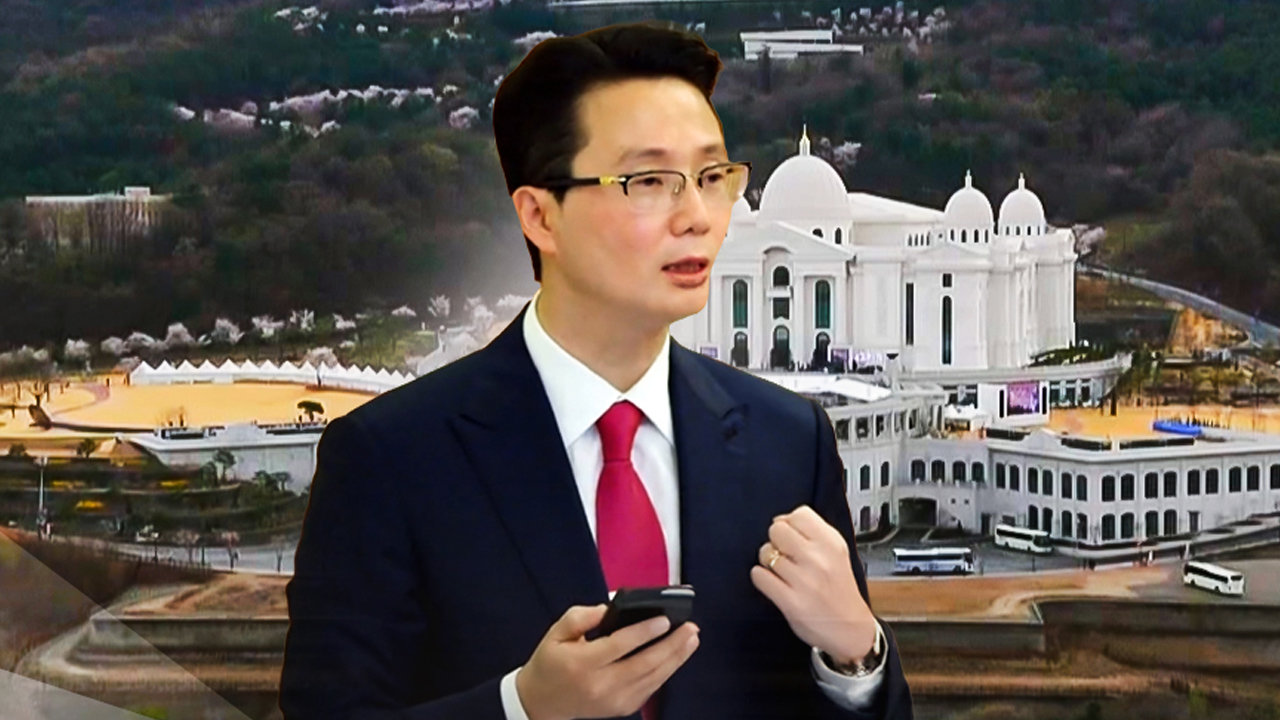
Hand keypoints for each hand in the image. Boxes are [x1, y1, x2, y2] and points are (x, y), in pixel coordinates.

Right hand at [515, 604, 699, 719]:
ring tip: (691, 639)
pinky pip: (650, 689)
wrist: (542, 702)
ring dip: (676, 658)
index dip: (644, 632)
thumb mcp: (557, 632)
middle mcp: (601, 685)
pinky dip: (666, 672)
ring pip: (653, 679)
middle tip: (690, 627)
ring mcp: (613, 701)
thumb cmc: (551, 662)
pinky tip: (676, 656)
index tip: (664, 619)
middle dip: (671, 645)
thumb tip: (610, 608)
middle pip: (644, 664)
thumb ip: (582, 616)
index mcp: (582, 663)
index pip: (619, 645)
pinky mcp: (622, 708)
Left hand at [750, 504, 876, 664]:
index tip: (791, 535)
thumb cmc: (839, 589)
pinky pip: (759, 577)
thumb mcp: (837, 552)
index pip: (798, 514)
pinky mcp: (790, 602)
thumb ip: (813, 532)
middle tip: (784, 553)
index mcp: (832, 543)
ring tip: (781, 571)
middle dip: (776, 540)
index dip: (789, 523)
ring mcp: (804, 580)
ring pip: (766, 553)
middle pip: (777, 529)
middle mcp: (819, 559)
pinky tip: (773, 583)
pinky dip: (762, 578)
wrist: (850, 629)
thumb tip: (780, 520)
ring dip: (768, 562)